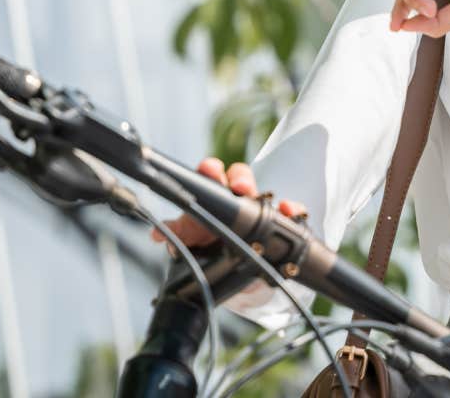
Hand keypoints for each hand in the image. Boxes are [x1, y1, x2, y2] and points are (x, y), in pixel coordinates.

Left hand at [149, 157, 307, 256]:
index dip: (210, 171)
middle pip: (238, 176)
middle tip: (237, 187)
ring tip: (254, 198)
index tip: (209, 171)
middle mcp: (236, 201)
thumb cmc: (215, 255)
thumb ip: (180, 240)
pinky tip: (290, 213)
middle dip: (238, 178)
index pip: (211, 176)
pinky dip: (290, 210)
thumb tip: (159, 235)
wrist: (242, 278)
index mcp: (211, 203)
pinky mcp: (279, 223)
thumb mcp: (195, 249)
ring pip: (262, 191)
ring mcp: (258, 212)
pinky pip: (288, 211)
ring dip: (261, 193)